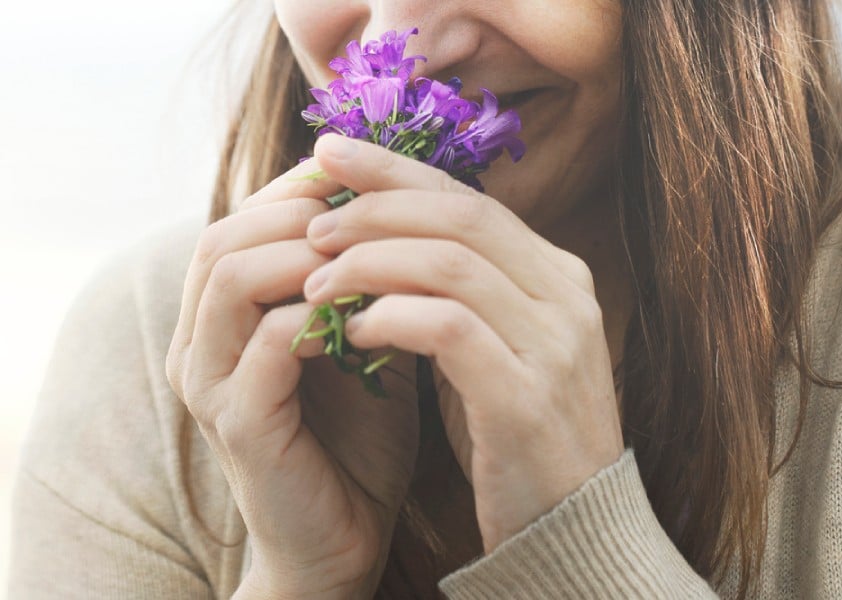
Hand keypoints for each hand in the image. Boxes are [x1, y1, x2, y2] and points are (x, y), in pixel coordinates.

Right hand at [166, 158, 419, 598]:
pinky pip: (265, 342)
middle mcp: (200, 343)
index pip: (241, 222)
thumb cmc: (358, 439)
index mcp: (224, 318)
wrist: (345, 537)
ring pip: (231, 275)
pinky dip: (315, 314)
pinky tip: (366, 314)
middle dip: (297, 210)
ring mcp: (212, 383)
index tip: (362, 174)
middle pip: (225, 236)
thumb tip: (404, 206)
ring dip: (303, 252)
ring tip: (365, 253)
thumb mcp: (362, 342)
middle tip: (365, 206)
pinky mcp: (239, 423)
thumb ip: (364, 282)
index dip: (297, 189)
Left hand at [304, 134, 624, 552]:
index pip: (470, 199)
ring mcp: (555, 345)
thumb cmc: (517, 436)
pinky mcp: (526, 398)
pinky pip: (448, 329)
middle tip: (313, 218)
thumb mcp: (497, 348)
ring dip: (371, 262)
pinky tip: (352, 330)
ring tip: (318, 279)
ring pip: (452, 263)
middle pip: (462, 214)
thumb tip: (380, 242)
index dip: (397, 171)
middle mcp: (566, 296)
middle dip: (376, 203)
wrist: (572, 530)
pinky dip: (391, 318)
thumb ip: (460, 293)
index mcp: (558, 276)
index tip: (330, 154)